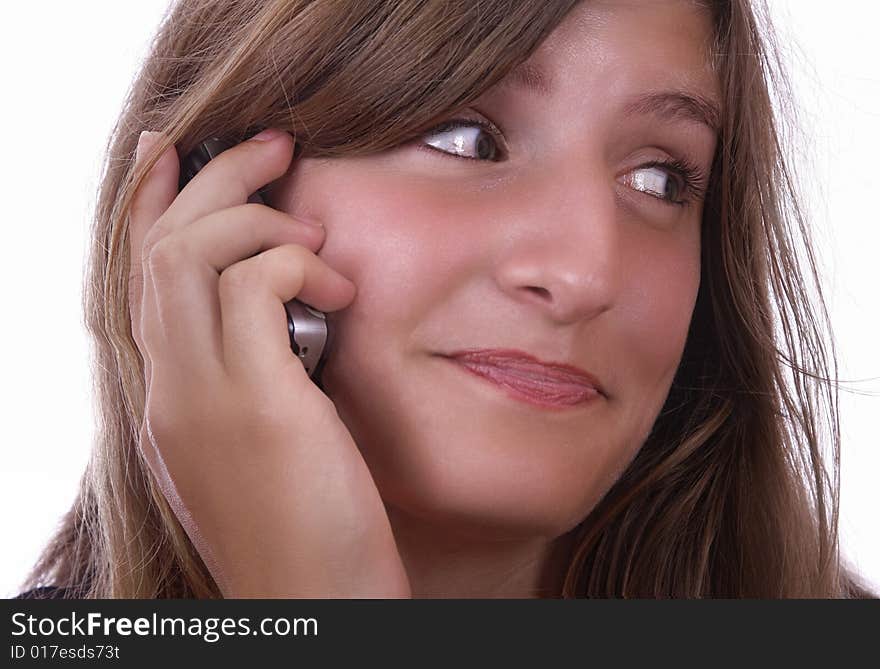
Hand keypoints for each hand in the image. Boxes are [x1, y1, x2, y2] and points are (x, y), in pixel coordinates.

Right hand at [127, 128, 409, 597]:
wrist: (313, 610)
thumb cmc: (302, 530)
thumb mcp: (257, 447)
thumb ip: (247, 378)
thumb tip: (280, 316)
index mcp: (167, 401)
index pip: (136, 278)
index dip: (148, 203)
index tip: (178, 150)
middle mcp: (168, 394)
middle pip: (157, 248)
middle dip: (212, 180)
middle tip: (273, 147)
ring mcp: (203, 401)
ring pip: (189, 255)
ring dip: (257, 217)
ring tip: (312, 232)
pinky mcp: (257, 408)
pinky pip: (256, 289)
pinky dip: (295, 264)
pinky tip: (337, 288)